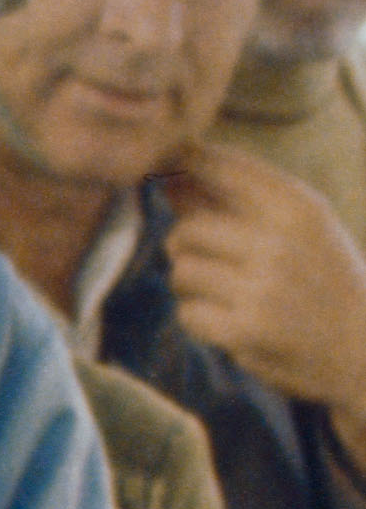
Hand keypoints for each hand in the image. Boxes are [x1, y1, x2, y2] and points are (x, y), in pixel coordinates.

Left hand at [160, 144, 365, 428]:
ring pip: (182, 273)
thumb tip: (168, 177)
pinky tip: (233, 322)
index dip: (181, 163)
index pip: (221, 166)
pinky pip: (188, 314)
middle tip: (213, 263)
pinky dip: (202, 321)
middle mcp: (280, 239)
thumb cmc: (320, 277)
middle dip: (187, 249)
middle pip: (186, 231)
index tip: (163, 169)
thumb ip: (234, 201)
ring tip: (230, 294)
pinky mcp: (247, 330)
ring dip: (194, 287)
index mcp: (297, 204)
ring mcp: (264, 286)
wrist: (361, 345)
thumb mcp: (297, 227)